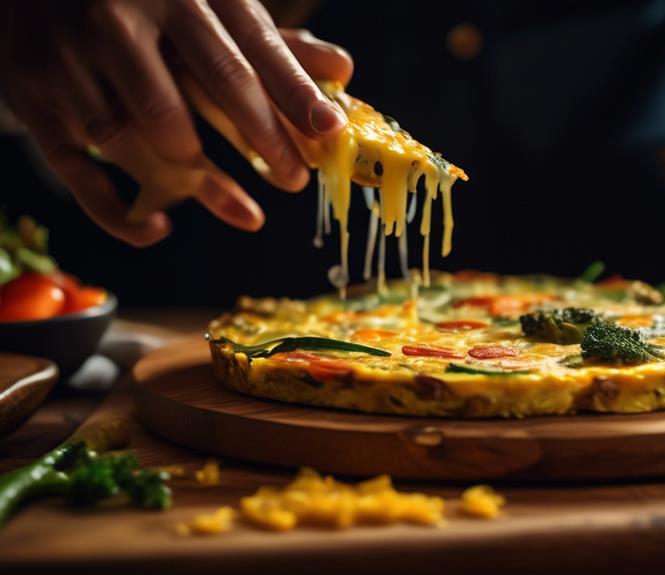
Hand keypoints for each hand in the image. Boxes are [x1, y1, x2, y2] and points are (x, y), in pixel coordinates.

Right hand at [0, 0, 352, 245]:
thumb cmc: (133, 5)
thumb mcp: (200, 8)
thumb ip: (267, 43)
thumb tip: (342, 70)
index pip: (252, 49)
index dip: (295, 94)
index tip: (330, 131)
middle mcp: (125, 19)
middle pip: (212, 88)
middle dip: (265, 141)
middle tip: (294, 180)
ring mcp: (74, 61)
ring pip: (149, 137)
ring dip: (203, 180)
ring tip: (245, 208)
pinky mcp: (34, 101)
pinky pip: (82, 172)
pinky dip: (120, 212)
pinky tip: (158, 230)